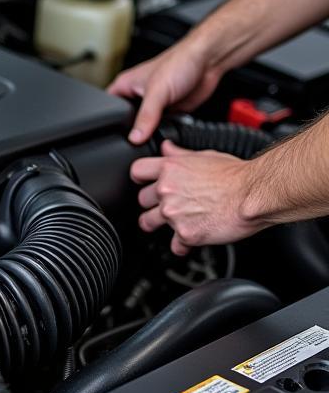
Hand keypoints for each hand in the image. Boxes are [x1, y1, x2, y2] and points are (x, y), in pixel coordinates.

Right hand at [109, 40, 222, 143]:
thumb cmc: (179, 61)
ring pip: (145, 127)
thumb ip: (146, 116)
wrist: (208, 61)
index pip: (108, 110)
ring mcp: (153, 106)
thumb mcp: (157, 91)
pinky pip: (161, 128)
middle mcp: (137, 96)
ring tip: (155, 129)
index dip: (109, 123)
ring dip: (150, 131)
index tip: (115, 136)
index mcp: (125, 87)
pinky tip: (167, 128)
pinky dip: (164, 130)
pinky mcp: (168, 112)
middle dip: (132, 131)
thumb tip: (135, 137)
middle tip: (139, 135)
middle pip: (126, 122)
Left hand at [130, 141, 260, 254]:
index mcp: (170, 169)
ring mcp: (173, 213)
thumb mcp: (206, 156)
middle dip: (153, 203)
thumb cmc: (237, 176)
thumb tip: (167, 148)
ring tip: (172, 222)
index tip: (145, 183)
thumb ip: (181, 155)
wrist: (255, 195)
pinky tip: (190, 239)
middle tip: (168, 205)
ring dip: (158, 224)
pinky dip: (182, 244)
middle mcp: (167, 190)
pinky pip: (174, 244)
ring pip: (148, 222)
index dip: (142, 178)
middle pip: (142, 199)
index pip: (137, 171)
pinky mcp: (185, 233)